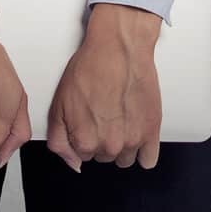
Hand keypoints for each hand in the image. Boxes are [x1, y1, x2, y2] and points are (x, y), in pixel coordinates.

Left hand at [45, 2, 163, 170]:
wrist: (119, 48)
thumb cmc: (90, 68)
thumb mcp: (58, 104)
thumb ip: (59, 141)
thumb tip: (73, 164)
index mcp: (84, 141)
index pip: (82, 155)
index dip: (83, 135)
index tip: (88, 118)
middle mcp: (109, 146)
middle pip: (103, 156)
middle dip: (102, 139)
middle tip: (103, 112)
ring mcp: (132, 140)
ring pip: (124, 158)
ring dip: (122, 144)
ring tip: (120, 118)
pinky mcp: (152, 131)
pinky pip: (148, 160)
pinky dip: (143, 150)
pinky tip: (136, 131)